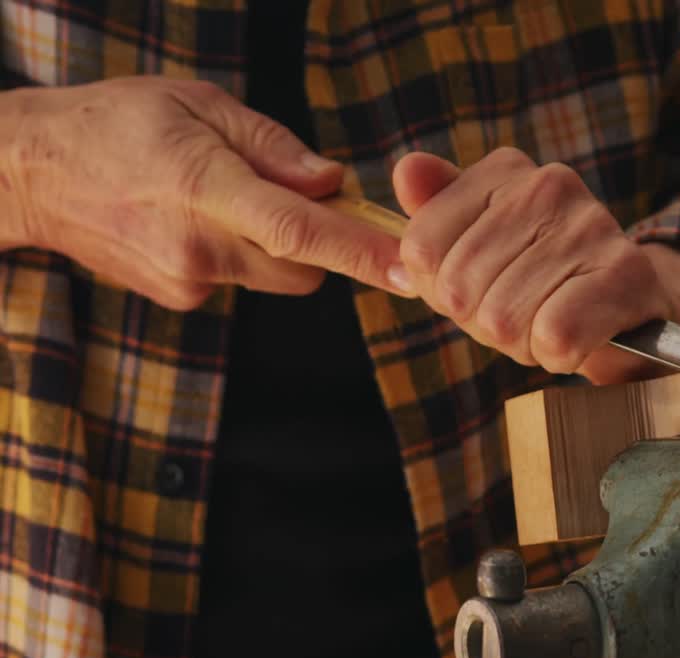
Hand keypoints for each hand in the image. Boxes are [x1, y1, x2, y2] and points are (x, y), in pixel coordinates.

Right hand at [0, 77, 409, 308]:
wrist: (28, 174)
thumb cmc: (112, 123)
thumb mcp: (196, 104)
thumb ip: (272, 146)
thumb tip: (332, 181)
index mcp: (204, 188)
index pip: (299, 230)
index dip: (360, 252)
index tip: (407, 269)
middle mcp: (199, 246)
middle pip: (304, 267)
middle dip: (322, 241)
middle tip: (300, 194)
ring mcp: (188, 280)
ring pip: (276, 276)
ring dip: (278, 245)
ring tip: (226, 197)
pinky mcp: (181, 297)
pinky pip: (240, 279)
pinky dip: (242, 253)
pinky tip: (196, 219)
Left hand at [390, 149, 679, 383]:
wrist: (639, 309)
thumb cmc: (547, 283)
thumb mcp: (479, 251)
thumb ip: (435, 217)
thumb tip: (407, 173)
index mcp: (504, 172)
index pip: (421, 247)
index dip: (442, 292)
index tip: (482, 290)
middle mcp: (547, 185)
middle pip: (458, 289)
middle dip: (483, 324)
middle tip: (524, 318)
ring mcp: (590, 225)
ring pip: (503, 318)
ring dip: (522, 344)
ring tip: (553, 325)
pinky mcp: (626, 273)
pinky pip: (554, 334)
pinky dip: (558, 355)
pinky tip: (579, 340)